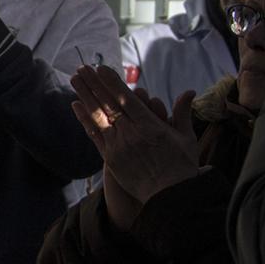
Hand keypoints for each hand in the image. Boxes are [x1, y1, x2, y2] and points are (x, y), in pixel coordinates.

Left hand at [71, 65, 199, 228]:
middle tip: (81, 67)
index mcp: (151, 126)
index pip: (127, 99)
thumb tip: (189, 91)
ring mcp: (118, 146)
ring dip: (85, 96)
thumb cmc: (181, 166)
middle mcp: (132, 134)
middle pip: (109, 103)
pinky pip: (94, 134)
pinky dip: (84, 118)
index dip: (112, 83)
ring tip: (75, 79)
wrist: (169, 196)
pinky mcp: (110, 158)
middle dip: (94, 83)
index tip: (101, 68)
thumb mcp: (187, 138)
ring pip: (98, 116)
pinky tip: (76, 104)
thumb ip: (182, 113)